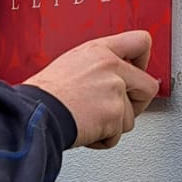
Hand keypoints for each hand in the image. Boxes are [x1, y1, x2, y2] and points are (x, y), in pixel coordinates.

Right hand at [26, 31, 157, 149]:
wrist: (33, 112)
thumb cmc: (43, 94)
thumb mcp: (71, 65)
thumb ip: (98, 68)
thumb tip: (115, 80)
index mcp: (99, 51)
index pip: (141, 41)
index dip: (144, 61)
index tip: (137, 72)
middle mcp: (111, 67)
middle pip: (148, 87)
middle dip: (136, 104)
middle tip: (116, 109)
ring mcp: (114, 91)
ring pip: (130, 118)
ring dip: (112, 126)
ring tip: (87, 120)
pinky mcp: (113, 115)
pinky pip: (116, 136)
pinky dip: (101, 139)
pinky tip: (84, 129)